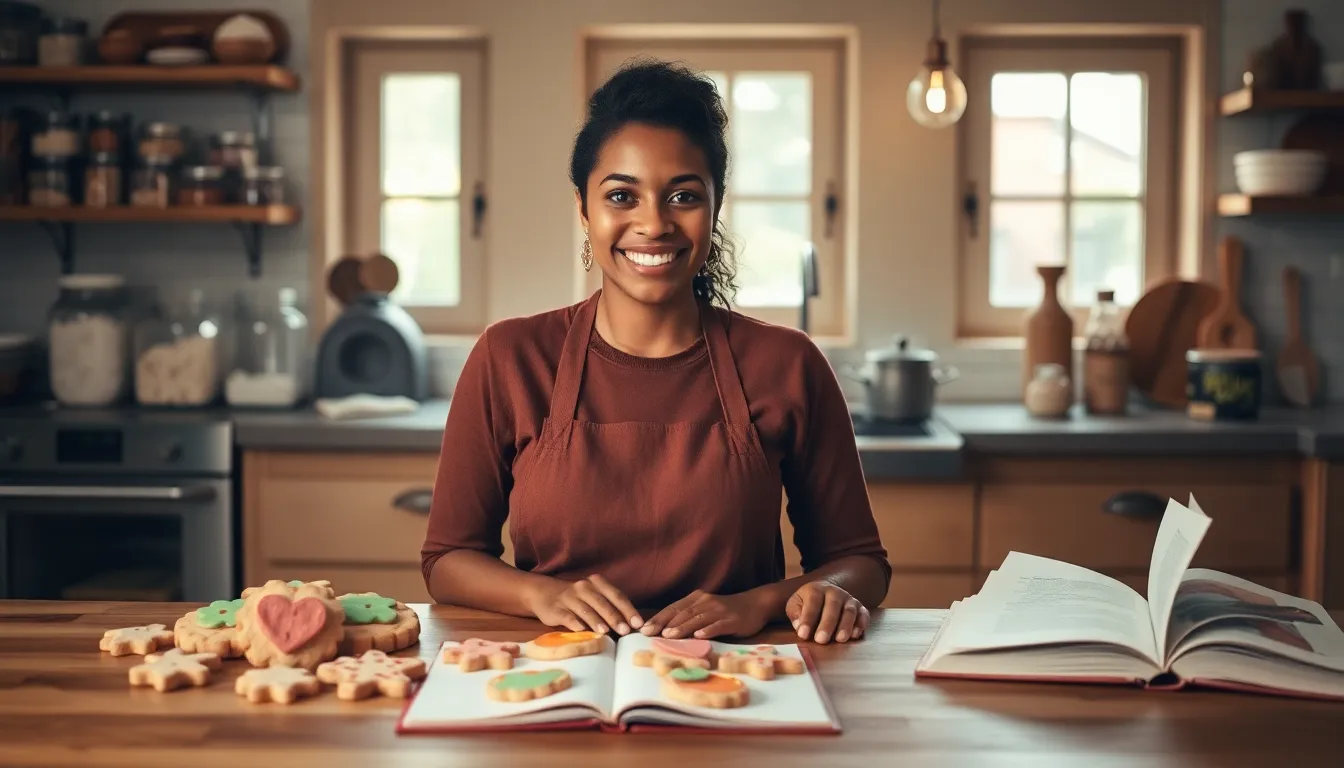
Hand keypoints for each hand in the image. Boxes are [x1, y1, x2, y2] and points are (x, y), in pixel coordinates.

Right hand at [523, 574, 642, 634]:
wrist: (545, 593)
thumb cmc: (578, 599)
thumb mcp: (594, 596)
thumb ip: (610, 607)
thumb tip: (632, 625)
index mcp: (597, 583)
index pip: (616, 595)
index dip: (628, 610)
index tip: (638, 623)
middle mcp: (583, 587)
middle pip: (602, 602)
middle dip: (614, 617)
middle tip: (625, 630)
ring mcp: (569, 597)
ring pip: (585, 609)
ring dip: (596, 621)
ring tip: (605, 632)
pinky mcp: (556, 609)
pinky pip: (567, 616)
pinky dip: (575, 623)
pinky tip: (582, 630)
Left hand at [640, 590, 768, 639]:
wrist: (755, 604)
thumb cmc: (725, 611)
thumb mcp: (705, 611)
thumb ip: (688, 618)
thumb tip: (664, 632)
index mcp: (696, 599)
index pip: (673, 608)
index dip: (659, 618)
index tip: (644, 629)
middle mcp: (706, 602)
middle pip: (682, 613)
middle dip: (665, 624)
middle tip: (650, 634)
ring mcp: (719, 610)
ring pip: (698, 619)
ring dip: (682, 627)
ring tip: (669, 636)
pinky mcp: (732, 619)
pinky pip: (718, 624)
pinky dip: (708, 629)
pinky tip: (699, 635)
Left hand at [786, 581, 868, 643]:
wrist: (826, 592)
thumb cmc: (807, 602)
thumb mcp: (795, 603)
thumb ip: (795, 613)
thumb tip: (798, 625)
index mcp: (816, 589)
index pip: (812, 602)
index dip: (807, 619)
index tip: (803, 634)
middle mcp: (834, 592)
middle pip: (832, 606)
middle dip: (827, 624)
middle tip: (821, 640)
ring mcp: (849, 599)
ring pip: (849, 611)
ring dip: (845, 625)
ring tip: (840, 639)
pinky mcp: (860, 608)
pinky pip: (863, 615)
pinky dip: (861, 624)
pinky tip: (855, 635)